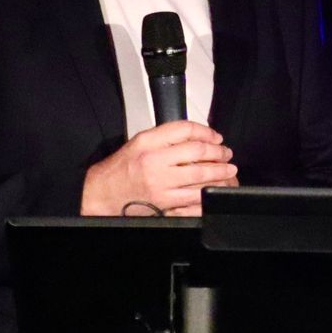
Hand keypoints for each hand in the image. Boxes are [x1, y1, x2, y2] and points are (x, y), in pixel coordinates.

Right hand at [80, 120, 238, 216]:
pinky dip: (209, 192)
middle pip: (197, 151)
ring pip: (200, 175)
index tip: (216, 137)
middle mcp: (155, 161)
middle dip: (218, 152)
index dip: (206, 131)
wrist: (102, 194)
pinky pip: (194, 197)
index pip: (184, 130)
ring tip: (228, 170)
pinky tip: (216, 189)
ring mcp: (161, 184)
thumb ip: (164, 137)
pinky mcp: (165, 202)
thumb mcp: (139, 143)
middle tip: (226, 154)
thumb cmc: (120, 169)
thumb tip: (194, 136)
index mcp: (148, 142)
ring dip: (220, 173)